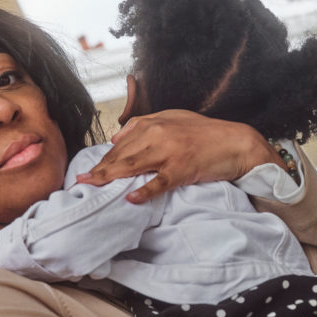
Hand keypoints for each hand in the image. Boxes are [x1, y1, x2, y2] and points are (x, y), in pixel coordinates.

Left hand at [76, 109, 282, 203]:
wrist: (236, 142)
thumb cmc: (204, 133)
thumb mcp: (172, 119)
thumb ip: (142, 125)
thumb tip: (115, 138)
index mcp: (154, 123)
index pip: (121, 144)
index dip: (102, 159)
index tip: (87, 171)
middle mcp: (159, 134)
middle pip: (121, 155)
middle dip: (99, 169)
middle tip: (80, 182)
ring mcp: (170, 152)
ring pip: (133, 166)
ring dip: (111, 177)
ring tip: (93, 187)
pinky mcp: (183, 169)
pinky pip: (159, 182)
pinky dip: (145, 191)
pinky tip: (131, 198)